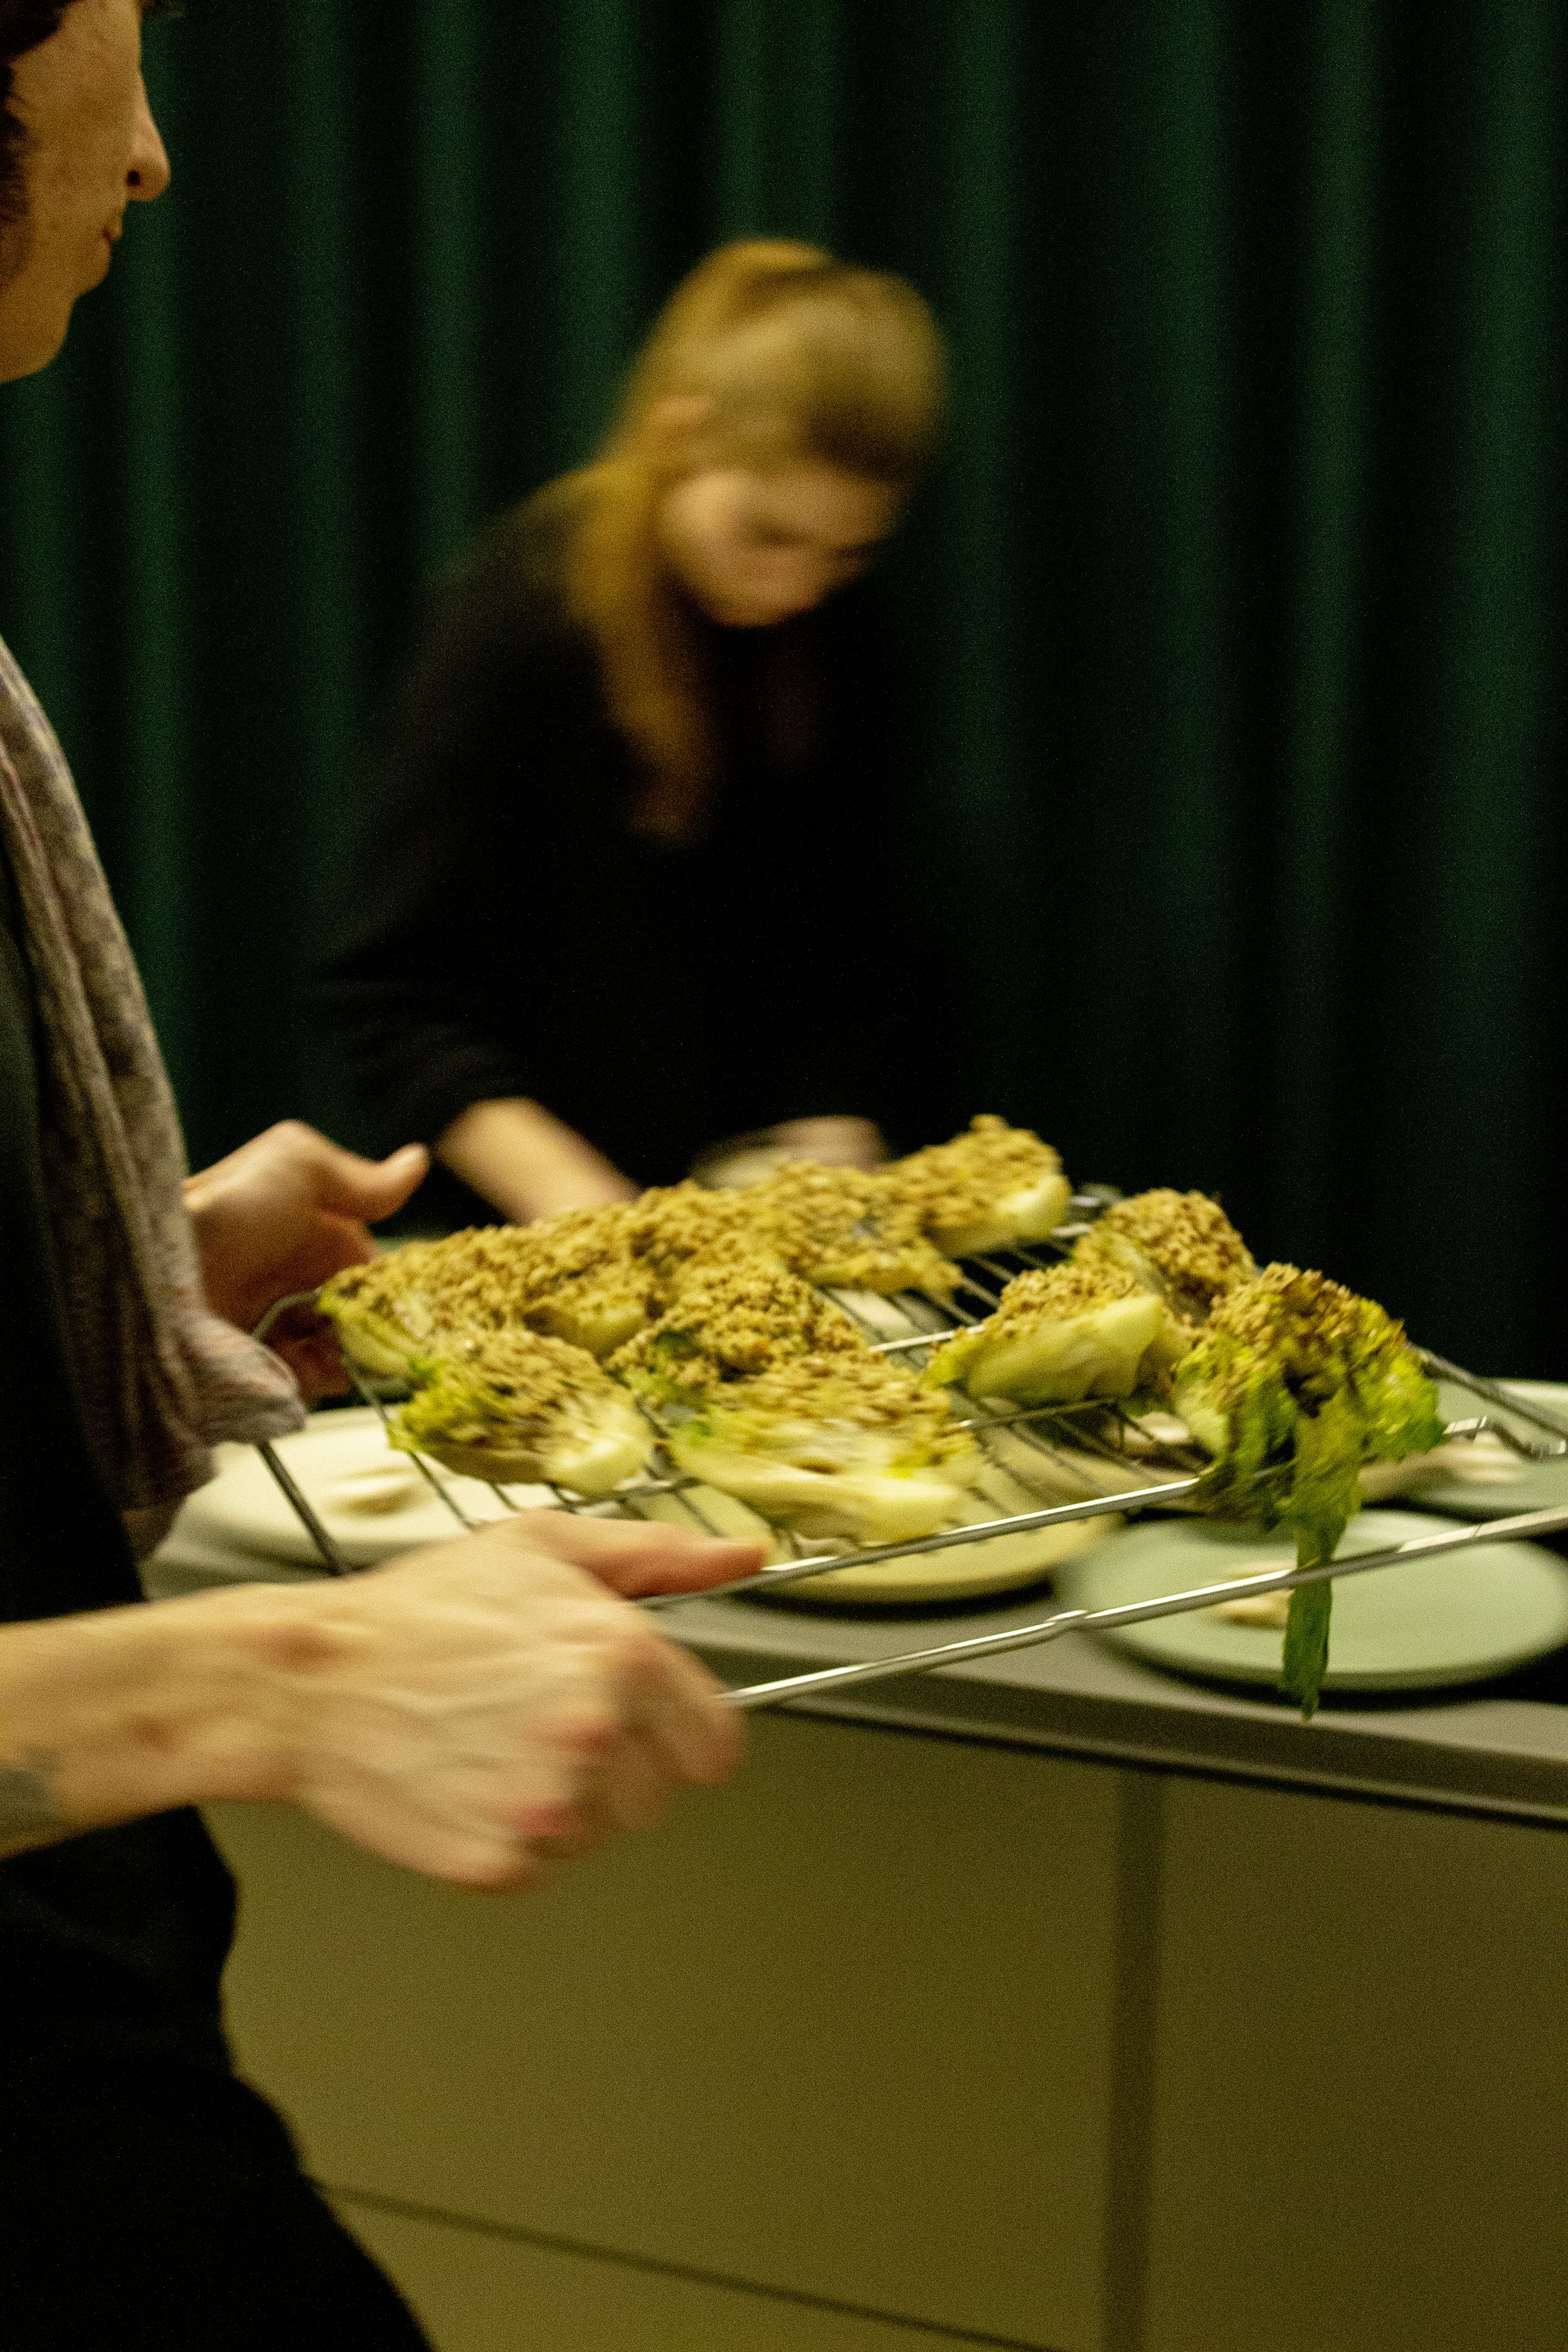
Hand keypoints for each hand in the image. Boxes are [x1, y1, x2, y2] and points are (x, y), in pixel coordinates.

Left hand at [184, 1122, 427, 1395]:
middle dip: (376, 1325)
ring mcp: (273, 1324)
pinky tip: (313, 1368)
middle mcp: (292, 1278)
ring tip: (341, 1351)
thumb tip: (418, 1163)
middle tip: (379, 1334)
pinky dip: (319, 1378)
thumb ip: (359, 1177)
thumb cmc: (227, 1212)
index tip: (412, 1300)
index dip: (394, 1283)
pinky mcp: (256, 1366)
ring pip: (338, 1349)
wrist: (155, 1278)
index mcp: (308, 1231)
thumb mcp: (295, 1165)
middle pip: (359, 1312)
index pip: (370, 1264)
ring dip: (350, 1354)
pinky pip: (306, 1381)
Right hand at [256, 1514, 760, 1885]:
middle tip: (535, 1717)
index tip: (638, 1721)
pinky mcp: (495, 1861)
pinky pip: (540, 1867)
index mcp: (618, 1653)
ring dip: (562, 1803)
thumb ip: (658, 1556)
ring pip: (601, 1834)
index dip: (678, 1731)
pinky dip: (508, 1839)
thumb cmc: (420, 1607)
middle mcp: (592, 1731)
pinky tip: (466, 1783)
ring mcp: (544, 1805)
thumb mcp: (543, 1547)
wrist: (311, 1676)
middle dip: (615, 1763)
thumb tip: (745, 1558)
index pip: (715, 1743)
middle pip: (659, 1794)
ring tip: (494, 1744)